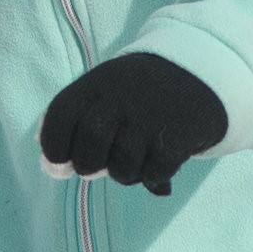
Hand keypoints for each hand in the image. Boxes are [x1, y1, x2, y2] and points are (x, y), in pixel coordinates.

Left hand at [41, 52, 227, 193]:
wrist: (201, 74)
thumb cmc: (141, 92)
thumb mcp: (106, 90)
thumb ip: (75, 120)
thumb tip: (50, 166)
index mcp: (99, 82)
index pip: (62, 115)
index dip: (53, 146)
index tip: (58, 162)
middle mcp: (123, 97)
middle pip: (89, 146)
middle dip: (87, 166)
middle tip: (96, 167)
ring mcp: (151, 116)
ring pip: (121, 167)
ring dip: (124, 174)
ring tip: (134, 161)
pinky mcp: (177, 136)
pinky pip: (152, 174)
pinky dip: (153, 177)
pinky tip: (159, 162)